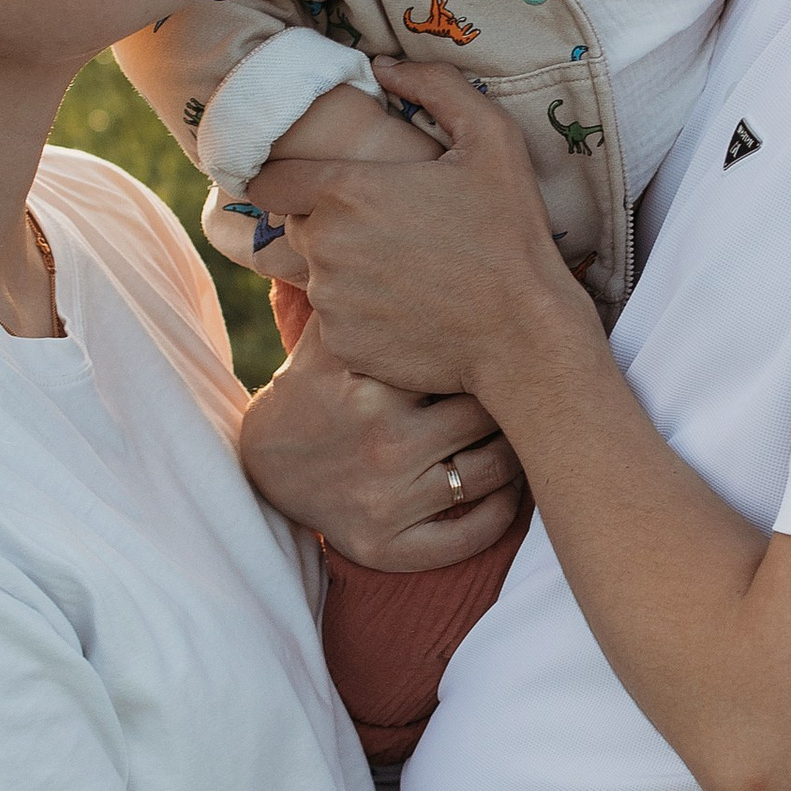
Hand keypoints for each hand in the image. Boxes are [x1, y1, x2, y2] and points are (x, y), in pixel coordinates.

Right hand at [237, 317, 523, 572]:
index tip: (512, 343)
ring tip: (521, 430)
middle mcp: (384, 450)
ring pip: (492, 474)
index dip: (495, 353)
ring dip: (517, 453)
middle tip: (528, 385)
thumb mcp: (327, 343)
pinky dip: (499, 513)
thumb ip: (366, 299)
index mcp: (372, 395)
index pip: (465, 369)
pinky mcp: (389, 547)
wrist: (262, 472)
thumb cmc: (309, 393)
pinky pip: (470, 536)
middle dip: (510, 400)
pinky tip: (505, 489)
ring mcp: (388, 504)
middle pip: (487, 418)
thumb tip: (409, 242)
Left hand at [248, 60, 589, 396]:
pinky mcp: (341, 346)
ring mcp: (330, 301)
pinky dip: (362, 314)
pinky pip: (337, 320)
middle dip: (332, 223)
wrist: (524, 339)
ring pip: (318, 275)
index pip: (270, 179)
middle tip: (389, 229)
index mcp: (347, 191)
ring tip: (407, 271)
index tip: (317, 184)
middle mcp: (324, 247)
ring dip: (349, 269)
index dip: (290, 178)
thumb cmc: (510, 235)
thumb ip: (435, 87)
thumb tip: (383, 66)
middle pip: (299, 226)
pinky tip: (410, 309)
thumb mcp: (492, 140)